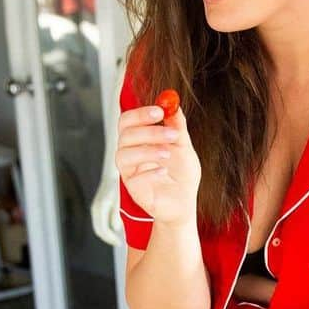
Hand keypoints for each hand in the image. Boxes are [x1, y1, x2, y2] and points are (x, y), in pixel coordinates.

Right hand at [115, 101, 201, 226]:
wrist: (184, 204)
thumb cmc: (181, 176)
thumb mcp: (184, 148)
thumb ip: (178, 127)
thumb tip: (173, 105)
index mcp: (139, 140)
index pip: (128, 121)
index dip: (140, 114)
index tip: (160, 110)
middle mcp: (130, 153)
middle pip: (125, 134)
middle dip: (148, 130)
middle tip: (171, 133)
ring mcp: (129, 171)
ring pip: (123, 154)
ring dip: (147, 150)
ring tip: (168, 154)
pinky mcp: (132, 188)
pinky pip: (133, 176)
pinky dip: (149, 172)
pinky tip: (164, 172)